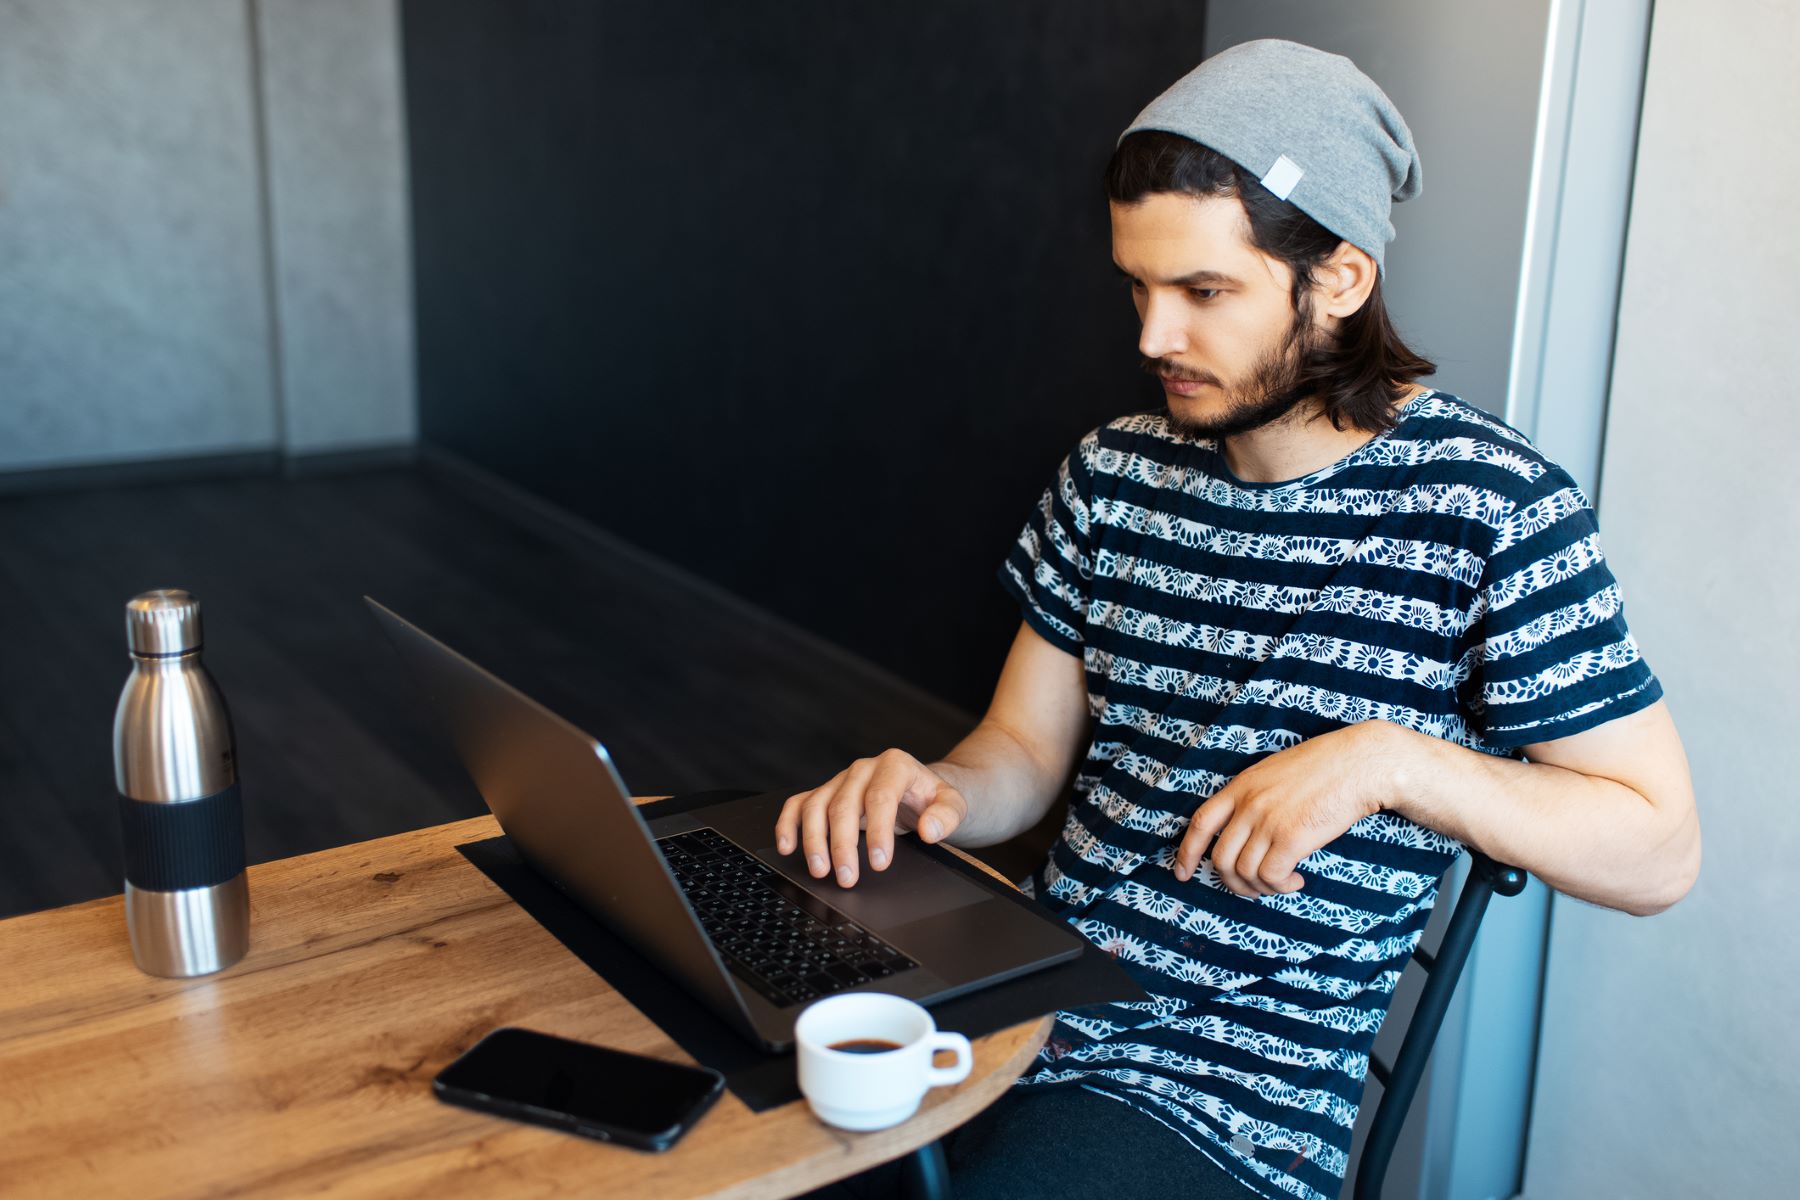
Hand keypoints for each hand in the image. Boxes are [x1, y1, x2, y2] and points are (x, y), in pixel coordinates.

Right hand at [774, 749, 968, 887]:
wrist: (921, 790)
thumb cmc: (933, 798)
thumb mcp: (953, 804)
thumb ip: (947, 815)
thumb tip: (930, 829)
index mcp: (894, 765)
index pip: (880, 797)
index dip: (878, 831)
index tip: (879, 863)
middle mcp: (863, 769)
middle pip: (843, 805)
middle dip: (842, 845)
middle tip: (847, 877)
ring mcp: (840, 781)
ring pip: (816, 805)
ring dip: (814, 840)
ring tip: (820, 870)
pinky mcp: (826, 793)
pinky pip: (799, 804)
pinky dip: (789, 824)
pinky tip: (788, 847)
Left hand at [1172, 721, 1399, 896]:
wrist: (1360, 763)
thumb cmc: (1326, 768)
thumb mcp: (1276, 773)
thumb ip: (1255, 798)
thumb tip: (1247, 834)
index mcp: (1241, 786)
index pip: (1200, 822)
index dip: (1187, 852)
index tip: (1182, 873)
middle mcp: (1248, 804)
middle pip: (1220, 857)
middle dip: (1232, 883)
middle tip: (1253, 888)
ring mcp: (1268, 820)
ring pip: (1244, 871)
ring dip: (1261, 887)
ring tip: (1283, 882)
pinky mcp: (1291, 837)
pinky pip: (1271, 876)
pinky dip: (1281, 886)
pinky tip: (1297, 881)